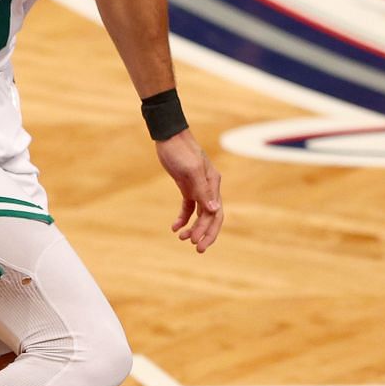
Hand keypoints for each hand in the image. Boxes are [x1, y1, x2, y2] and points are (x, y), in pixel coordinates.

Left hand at [155, 129, 223, 252]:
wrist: (169, 137)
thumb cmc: (180, 151)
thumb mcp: (190, 170)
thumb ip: (202, 190)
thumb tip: (213, 210)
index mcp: (213, 184)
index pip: (215, 213)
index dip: (209, 230)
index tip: (199, 244)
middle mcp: (209, 187)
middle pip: (210, 216)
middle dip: (204, 233)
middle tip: (195, 249)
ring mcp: (198, 187)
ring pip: (199, 213)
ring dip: (193, 227)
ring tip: (181, 238)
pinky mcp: (186, 186)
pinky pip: (188, 206)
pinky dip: (183, 218)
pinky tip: (174, 227)